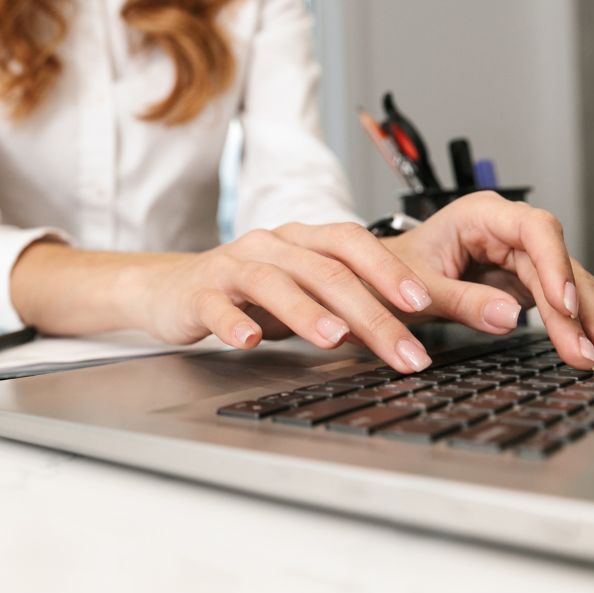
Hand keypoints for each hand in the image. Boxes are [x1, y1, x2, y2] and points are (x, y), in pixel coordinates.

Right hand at [135, 222, 441, 373]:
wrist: (170, 287)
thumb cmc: (245, 292)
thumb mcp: (300, 289)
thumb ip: (344, 300)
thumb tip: (406, 327)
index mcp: (301, 241)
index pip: (352, 243)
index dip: (388, 269)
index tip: (424, 302)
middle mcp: (270, 246)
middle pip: (325, 272)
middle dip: (371, 313)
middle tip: (402, 352)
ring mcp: (232, 268)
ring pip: (274, 283)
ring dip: (307, 313)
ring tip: (335, 340)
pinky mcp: (198, 294)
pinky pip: (216, 306)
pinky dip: (233, 323)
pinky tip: (248, 342)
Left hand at [380, 191, 593, 370]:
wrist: (379, 275)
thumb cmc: (392, 271)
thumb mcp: (419, 286)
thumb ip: (463, 300)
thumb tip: (511, 318)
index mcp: (481, 216)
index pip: (535, 231)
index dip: (555, 266)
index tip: (566, 306)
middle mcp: (508, 230)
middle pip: (559, 264)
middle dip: (581, 311)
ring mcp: (521, 255)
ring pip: (569, 284)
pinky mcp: (527, 279)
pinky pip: (565, 297)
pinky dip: (592, 317)